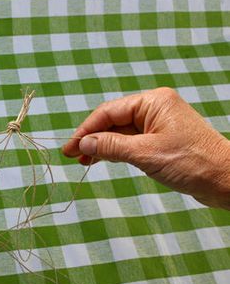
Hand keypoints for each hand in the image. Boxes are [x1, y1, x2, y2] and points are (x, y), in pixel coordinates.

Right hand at [63, 87, 229, 209]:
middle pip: (113, 121)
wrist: (226, 181)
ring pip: (120, 133)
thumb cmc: (191, 162)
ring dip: (101, 146)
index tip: (69, 147)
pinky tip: (101, 159)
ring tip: (82, 161)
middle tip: (71, 155)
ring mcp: (157, 125)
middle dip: (92, 138)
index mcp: (152, 102)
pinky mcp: (159, 140)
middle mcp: (153, 109)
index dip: (86, 130)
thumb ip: (112, 146)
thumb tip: (83, 143)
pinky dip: (115, 151)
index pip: (109, 112)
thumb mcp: (146, 154)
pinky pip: (130, 142)